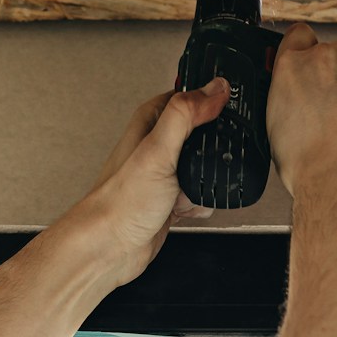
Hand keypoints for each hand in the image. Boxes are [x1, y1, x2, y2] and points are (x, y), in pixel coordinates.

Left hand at [63, 81, 230, 286]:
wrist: (110, 248)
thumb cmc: (121, 202)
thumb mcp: (158, 149)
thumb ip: (186, 115)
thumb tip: (215, 88)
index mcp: (151, 121)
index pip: (191, 95)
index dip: (212, 101)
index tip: (226, 113)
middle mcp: (157, 143)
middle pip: (205, 134)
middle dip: (212, 153)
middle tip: (202, 165)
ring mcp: (165, 171)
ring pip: (206, 166)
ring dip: (206, 182)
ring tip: (187, 191)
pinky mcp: (171, 197)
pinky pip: (202, 193)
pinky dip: (201, 203)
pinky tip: (186, 209)